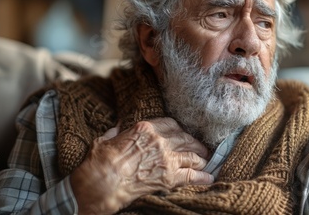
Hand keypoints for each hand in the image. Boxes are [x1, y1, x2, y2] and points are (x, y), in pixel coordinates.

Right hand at [70, 118, 213, 214]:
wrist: (101, 184)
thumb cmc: (99, 163)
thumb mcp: (105, 140)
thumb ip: (116, 132)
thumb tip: (118, 128)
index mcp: (144, 128)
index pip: (171, 124)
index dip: (180, 130)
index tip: (183, 134)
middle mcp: (159, 140)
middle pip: (186, 138)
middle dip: (195, 144)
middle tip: (201, 148)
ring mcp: (166, 158)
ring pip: (192, 155)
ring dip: (201, 159)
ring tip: (206, 161)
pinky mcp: (169, 177)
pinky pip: (192, 175)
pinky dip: (202, 177)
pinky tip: (209, 178)